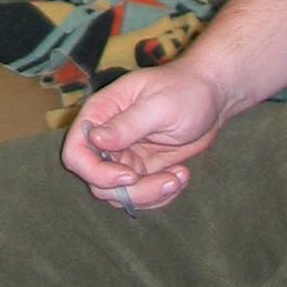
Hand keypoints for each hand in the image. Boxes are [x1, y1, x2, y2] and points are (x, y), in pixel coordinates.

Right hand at [60, 61, 233, 211]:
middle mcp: (107, 138)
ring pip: (120, 194)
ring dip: (151, 195)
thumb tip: (94, 140)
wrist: (210, 97)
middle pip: (98, 182)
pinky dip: (161, 195)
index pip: (76, 152)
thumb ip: (126, 124)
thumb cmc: (184, 90)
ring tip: (179, 177)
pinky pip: (141, 196)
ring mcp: (124, 156)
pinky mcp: (142, 169)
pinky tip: (180, 175)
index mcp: (101, 114)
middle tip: (167, 180)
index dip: (96, 172)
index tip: (130, 175)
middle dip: (134, 191)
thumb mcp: (158, 106)